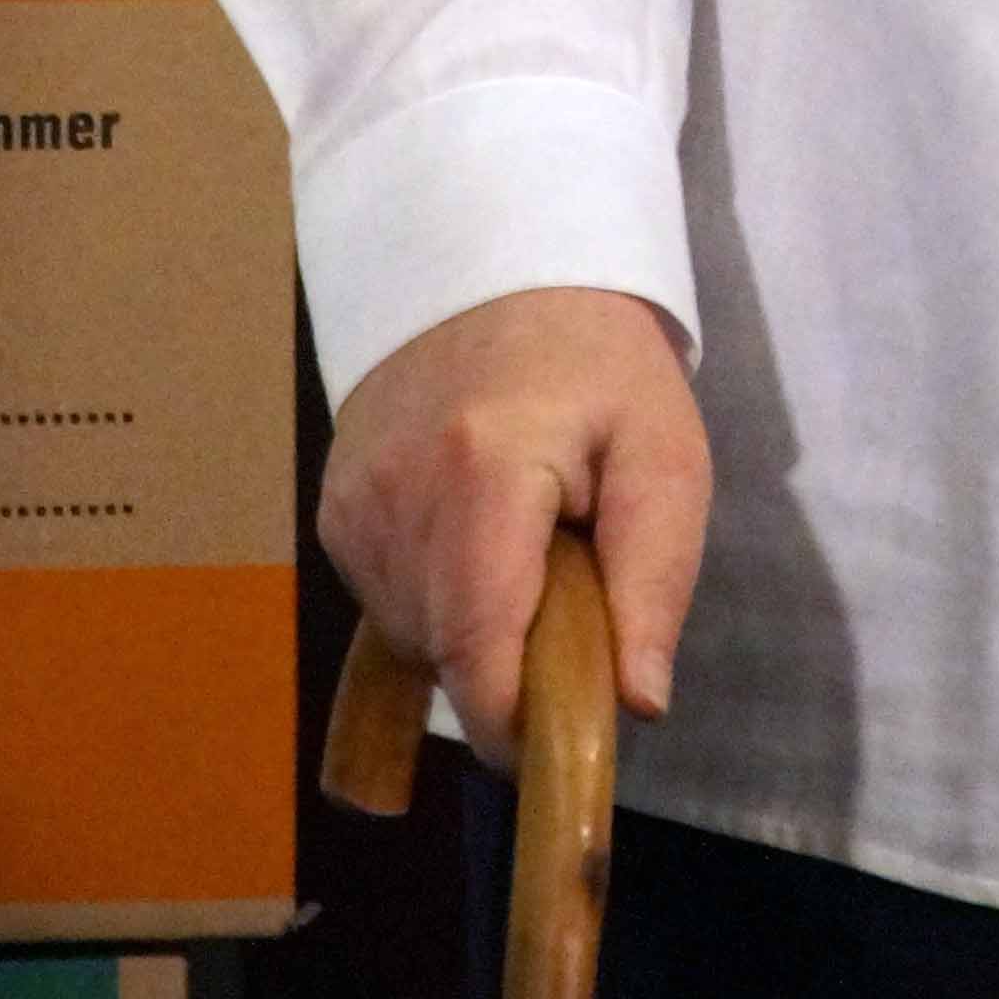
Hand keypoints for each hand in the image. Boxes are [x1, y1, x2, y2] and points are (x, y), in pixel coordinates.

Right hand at [317, 283, 708, 772]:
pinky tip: (480, 544)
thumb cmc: (602, 365)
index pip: (478, 656)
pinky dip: (441, 602)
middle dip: (514, 670)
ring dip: (478, 636)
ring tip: (529, 558)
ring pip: (416, 642)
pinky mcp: (334, 511)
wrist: (498, 265)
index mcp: (484, 476)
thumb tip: (636, 705)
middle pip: (448, 660)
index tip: (572, 733)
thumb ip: (655, 580)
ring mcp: (352, 505)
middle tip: (575, 608)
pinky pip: (389, 605)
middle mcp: (397, 497)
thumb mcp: (665, 454)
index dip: (521, 724)